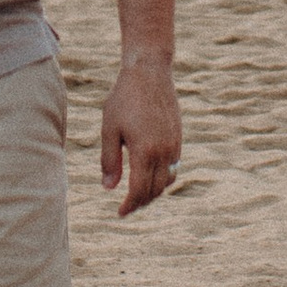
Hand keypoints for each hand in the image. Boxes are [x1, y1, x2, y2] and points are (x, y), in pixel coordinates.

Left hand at [99, 52, 180, 213]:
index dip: (129, 206)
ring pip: (167, 181)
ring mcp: (174, 145)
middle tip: (126, 208)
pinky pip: (174, 167)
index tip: (120, 213)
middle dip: (141, 203)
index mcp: (144, 151)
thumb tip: (108, 188)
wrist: (150, 72)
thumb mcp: (109, 129)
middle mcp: (163, 152)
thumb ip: (109, 160)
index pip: (139, 190)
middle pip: (155, 190)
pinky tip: (150, 176)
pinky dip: (163, 178)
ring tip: (138, 195)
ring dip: (154, 192)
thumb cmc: (124, 98)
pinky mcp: (178, 138)